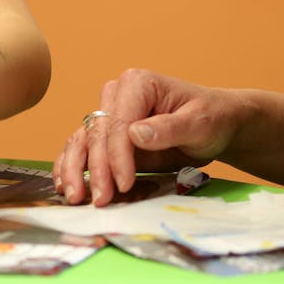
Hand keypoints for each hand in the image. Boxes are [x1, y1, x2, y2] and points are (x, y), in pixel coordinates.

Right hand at [53, 68, 235, 206]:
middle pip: (96, 133)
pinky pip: (83, 149)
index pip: (118, 122)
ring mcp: (110, 114)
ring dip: (74, 169)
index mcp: (138, 84)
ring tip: (75, 197)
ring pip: (81, 140)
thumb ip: (169, 128)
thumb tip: (135, 134)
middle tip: (101, 200)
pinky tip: (67, 186)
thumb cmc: (212, 118)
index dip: (117, 156)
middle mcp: (117, 95)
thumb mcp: (199, 124)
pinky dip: (72, 167)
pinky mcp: (108, 135)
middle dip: (97, 169)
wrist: (217, 123)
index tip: (124, 185)